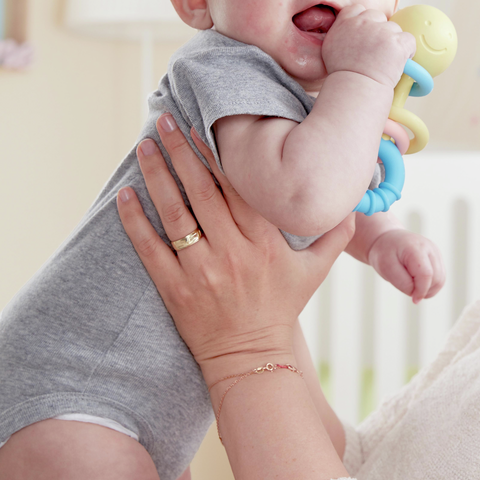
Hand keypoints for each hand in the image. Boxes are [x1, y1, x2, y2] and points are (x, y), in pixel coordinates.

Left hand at [117, 114, 353, 385]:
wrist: (251, 359)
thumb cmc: (281, 310)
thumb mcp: (316, 273)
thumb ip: (335, 236)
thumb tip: (353, 202)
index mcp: (264, 243)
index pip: (239, 188)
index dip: (219, 154)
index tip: (204, 124)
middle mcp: (232, 253)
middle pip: (202, 191)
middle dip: (182, 151)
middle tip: (165, 120)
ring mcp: (201, 271)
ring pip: (175, 213)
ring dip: (157, 175)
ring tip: (144, 146)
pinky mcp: (175, 289)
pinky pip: (150, 248)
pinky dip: (136, 221)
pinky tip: (126, 194)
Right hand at [322, 4, 414, 87]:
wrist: (356, 87)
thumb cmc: (342, 75)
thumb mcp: (330, 49)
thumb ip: (339, 34)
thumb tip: (349, 32)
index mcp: (345, 22)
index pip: (357, 9)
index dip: (364, 20)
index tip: (366, 33)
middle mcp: (363, 22)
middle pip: (378, 17)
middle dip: (380, 31)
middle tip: (378, 50)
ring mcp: (382, 31)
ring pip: (394, 28)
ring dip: (393, 41)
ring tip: (387, 60)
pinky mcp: (398, 42)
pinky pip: (409, 40)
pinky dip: (407, 50)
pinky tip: (400, 62)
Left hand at [367, 229, 444, 303]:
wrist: (387, 239)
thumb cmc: (384, 253)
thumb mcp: (386, 268)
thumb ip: (403, 283)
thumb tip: (418, 295)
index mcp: (415, 248)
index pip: (426, 274)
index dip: (421, 291)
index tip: (413, 300)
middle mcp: (429, 248)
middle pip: (437, 278)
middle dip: (425, 290)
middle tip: (408, 288)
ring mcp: (435, 252)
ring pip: (441, 279)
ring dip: (429, 289)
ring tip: (412, 286)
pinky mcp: (437, 257)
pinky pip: (440, 277)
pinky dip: (431, 285)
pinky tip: (418, 283)